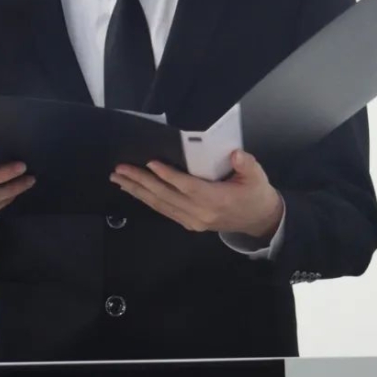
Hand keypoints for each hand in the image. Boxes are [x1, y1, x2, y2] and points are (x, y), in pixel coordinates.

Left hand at [111, 150, 283, 239]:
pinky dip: (146, 199)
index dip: (168, 175)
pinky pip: (163, 211)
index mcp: (217, 200)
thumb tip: (236, 154)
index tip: (150, 163)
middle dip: (141, 181)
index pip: (187, 187)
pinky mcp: (188, 223)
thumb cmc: (256, 194)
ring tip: (118, 178)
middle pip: (166, 196)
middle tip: (121, 169)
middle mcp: (201, 213)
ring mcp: (193, 221)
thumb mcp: (257, 176)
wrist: (259, 220)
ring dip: (137, 191)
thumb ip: (247, 164)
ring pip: (160, 205)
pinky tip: (134, 190)